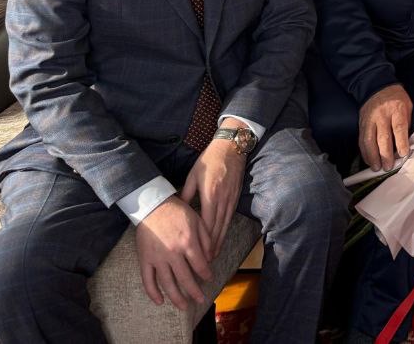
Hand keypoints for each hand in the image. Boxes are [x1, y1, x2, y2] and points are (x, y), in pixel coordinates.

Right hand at [135, 196, 213, 309]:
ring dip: (176, 297)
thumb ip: (206, 239)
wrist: (152, 205)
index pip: (200, 265)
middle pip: (185, 278)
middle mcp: (173, 253)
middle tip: (201, 300)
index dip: (206, 274)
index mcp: (188, 242)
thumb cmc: (178, 211)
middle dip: (194, 291)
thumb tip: (210, 258)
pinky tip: (159, 301)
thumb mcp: (197, 220)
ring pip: (167, 283)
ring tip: (183, 306)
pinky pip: (148, 280)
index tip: (209, 279)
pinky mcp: (144, 260)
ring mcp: (157, 258)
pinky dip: (153, 293)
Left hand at [180, 131, 247, 259]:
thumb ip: (186, 194)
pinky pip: (229, 218)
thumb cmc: (210, 159)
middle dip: (210, 248)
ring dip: (218, 243)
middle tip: (203, 265)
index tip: (196, 255)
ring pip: (224, 226)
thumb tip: (178, 210)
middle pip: (216, 229)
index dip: (202, 242)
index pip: (206, 224)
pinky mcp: (235, 198)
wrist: (232, 147)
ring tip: (212, 258)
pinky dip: (224, 232)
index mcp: (210, 194)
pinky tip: (220, 240)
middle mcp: (222, 200)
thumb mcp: (193, 175)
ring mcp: (230, 199)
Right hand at [359, 83, 412, 170]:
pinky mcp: (362, 124)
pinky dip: (364, 152)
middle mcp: (382, 116)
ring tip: (376, 168)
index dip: (401, 142)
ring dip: (372, 156)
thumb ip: (406, 123)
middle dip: (385, 154)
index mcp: (396, 110)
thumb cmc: (396, 99)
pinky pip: (362, 140)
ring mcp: (370, 120)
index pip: (399, 128)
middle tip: (388, 167)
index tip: (403, 154)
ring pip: (369, 140)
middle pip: (383, 137)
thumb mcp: (407, 106)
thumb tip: (405, 143)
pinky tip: (368, 160)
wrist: (377, 86)